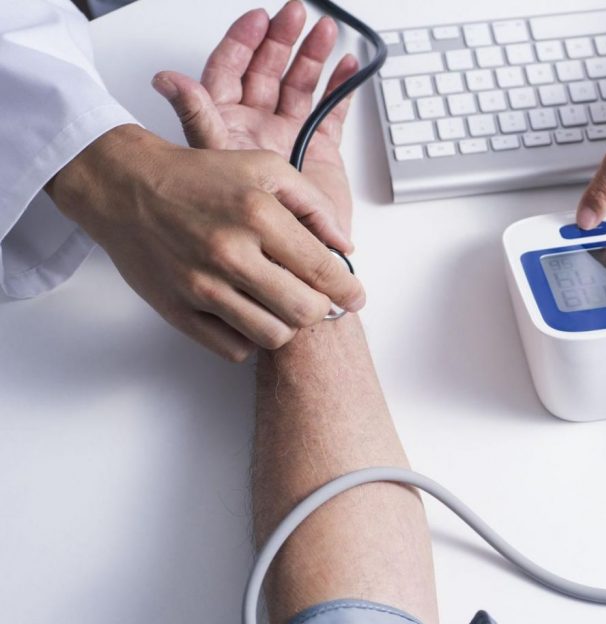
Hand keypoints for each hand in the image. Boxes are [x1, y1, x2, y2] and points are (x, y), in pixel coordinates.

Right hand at [48, 124, 363, 361]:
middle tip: (315, 299)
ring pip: (273, 336)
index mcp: (258, 215)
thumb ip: (314, 205)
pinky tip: (247, 313)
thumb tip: (344, 247)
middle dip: (319, 309)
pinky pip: (233, 349)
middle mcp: (230, 253)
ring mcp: (202, 286)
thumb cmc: (198, 177)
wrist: (127, 187)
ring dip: (286, 325)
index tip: (355, 298)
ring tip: (279, 304)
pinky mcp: (179, 311)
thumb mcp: (265, 168)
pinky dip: (248, 339)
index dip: (348, 290)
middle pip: (304, 311)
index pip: (322, 270)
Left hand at [151, 1, 356, 239]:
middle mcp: (257, 127)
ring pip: (300, 85)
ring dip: (313, 57)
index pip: (230, 70)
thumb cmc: (243, 225)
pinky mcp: (319, 151)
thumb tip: (165, 80)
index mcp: (227, 124)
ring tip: (325, 33)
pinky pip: (331, 111)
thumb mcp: (213, 163)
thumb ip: (198, 119)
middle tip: (296, 16)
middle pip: (268, 70)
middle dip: (283, 39)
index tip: (258, 19)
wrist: (285, 262)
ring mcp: (288, 137)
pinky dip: (340, 88)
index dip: (243, 41)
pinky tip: (348, 65)